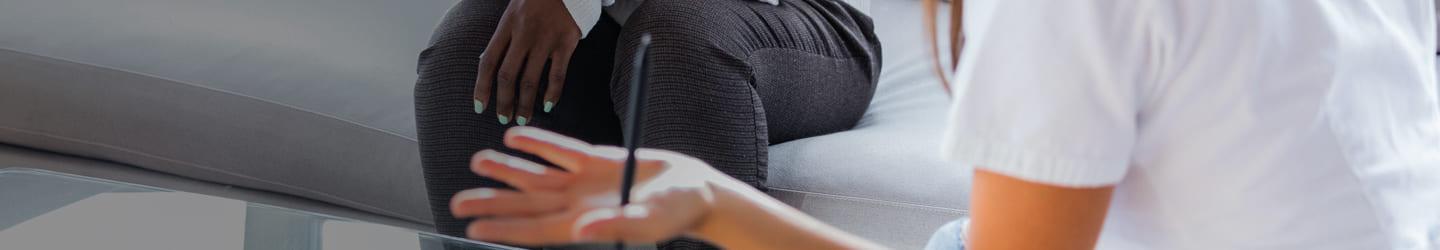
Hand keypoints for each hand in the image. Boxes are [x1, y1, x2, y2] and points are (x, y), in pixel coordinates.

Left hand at [451, 127, 728, 244]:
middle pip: (526, 203)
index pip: (535, 228)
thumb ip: (615, 224)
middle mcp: (577, 204)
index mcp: (584, 225)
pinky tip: (513, 138)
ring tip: (476, 162)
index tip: (474, 224)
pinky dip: (536, 143)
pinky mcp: (595, 160)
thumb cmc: (674, 213)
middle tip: (456, 200)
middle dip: (492, 201)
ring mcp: (583, 182)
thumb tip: (583, 229)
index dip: (504, 225)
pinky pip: (559, 150)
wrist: (693, 190)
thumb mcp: (648, 222)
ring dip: (506, 169)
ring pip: (535, 175)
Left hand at [476, 0, 580, 125]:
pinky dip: (552, 93)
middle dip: (504, 101)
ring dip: (526, 103)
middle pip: (508, 75)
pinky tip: (548, 105)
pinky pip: (557, 74)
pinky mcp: (566, 43)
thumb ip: (503, 37)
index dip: (482, 86)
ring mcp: (545, 39)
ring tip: (523, 118)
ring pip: (531, 79)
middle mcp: (524, 34)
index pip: (488, 61)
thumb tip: (489, 66)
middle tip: (503, 118)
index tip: (479, 107)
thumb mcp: (512, 12)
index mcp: (507, 26)